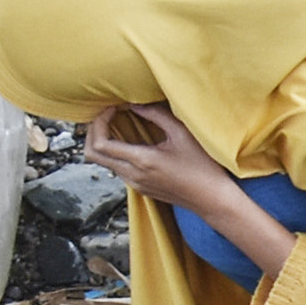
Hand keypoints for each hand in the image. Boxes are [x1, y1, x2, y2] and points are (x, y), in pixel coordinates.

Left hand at [81, 102, 242, 216]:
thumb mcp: (182, 133)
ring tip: (118, 125)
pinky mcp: (141, 188)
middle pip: (93, 155)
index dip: (98, 123)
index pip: (101, 143)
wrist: (213, 199)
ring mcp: (136, 184)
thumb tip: (136, 105)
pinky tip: (131, 142)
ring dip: (104, 143)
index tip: (112, 109)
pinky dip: (116, 153)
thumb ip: (156, 115)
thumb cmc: (203, 167)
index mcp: (142, 161)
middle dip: (92, 132)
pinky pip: (118, 169)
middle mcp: (134, 175)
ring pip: (103, 163)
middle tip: (106, 116)